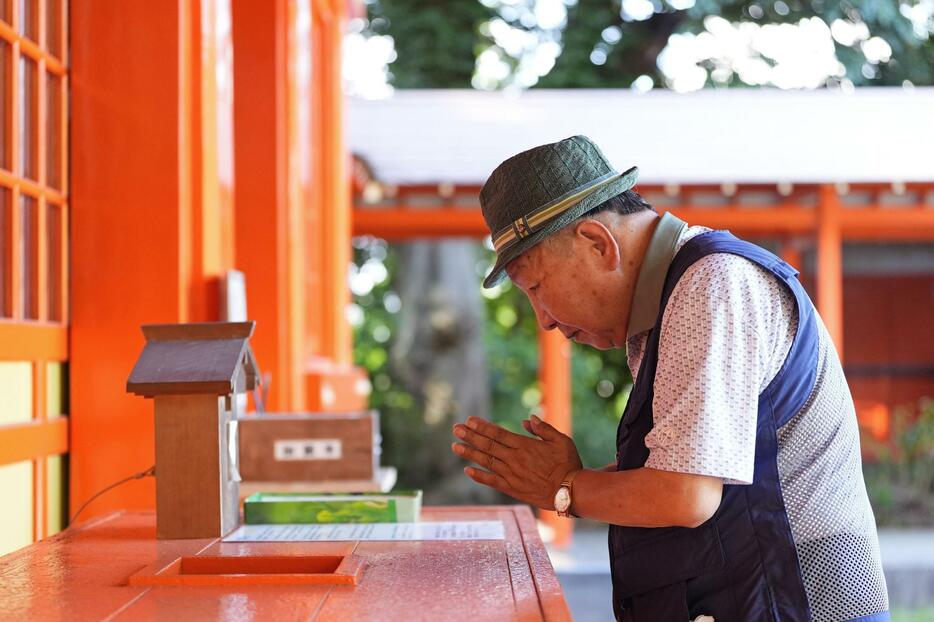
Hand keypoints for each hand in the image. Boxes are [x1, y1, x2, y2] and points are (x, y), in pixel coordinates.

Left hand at [451, 415, 582, 509]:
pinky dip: (478, 476)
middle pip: (487, 445)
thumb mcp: (561, 440)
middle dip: (470, 436)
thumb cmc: (568, 464)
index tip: (469, 420)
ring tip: (455, 446)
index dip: (482, 426)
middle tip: (455, 428)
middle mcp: (514, 459)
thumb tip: (528, 419)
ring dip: (469, 453)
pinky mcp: (512, 489)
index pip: (498, 433)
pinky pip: (491, 481)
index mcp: (524, 445)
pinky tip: (467, 470)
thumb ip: (543, 429)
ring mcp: (511, 474)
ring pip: (486, 461)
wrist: (570, 492)